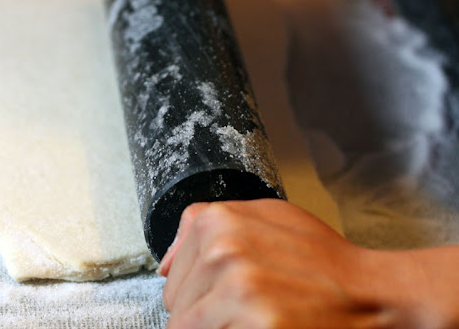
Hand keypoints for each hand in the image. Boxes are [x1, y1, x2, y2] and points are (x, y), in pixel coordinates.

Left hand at [158, 200, 456, 327]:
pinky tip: (263, 325)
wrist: (373, 294)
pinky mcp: (258, 322)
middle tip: (247, 310)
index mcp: (219, 221)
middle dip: (204, 314)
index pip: (171, 277)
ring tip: (254, 319)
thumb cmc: (321, 260)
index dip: (198, 292)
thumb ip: (205, 225)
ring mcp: (239, 288)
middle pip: (177, 306)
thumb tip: (163, 264)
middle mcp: (224, 250)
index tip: (228, 295)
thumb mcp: (266, 217)